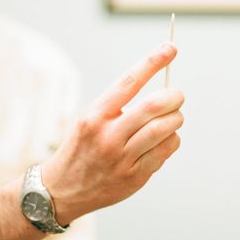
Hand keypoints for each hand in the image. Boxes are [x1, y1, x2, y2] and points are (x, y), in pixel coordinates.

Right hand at [42, 42, 183, 223]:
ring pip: (164, 129)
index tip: (170, 48)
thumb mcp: (89, 121)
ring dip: (175, 119)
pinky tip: (165, 140)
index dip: (153, 62)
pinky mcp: (134, 177)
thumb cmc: (82, 149)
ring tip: (172, 118)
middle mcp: (108, 135)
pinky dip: (172, 140)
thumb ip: (119, 107)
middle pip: (154, 106)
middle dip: (174, 97)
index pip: (129, 81)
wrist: (62, 190)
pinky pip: (165, 151)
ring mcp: (122, 158)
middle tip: (177, 95)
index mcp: (95, 115)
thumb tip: (161, 92)